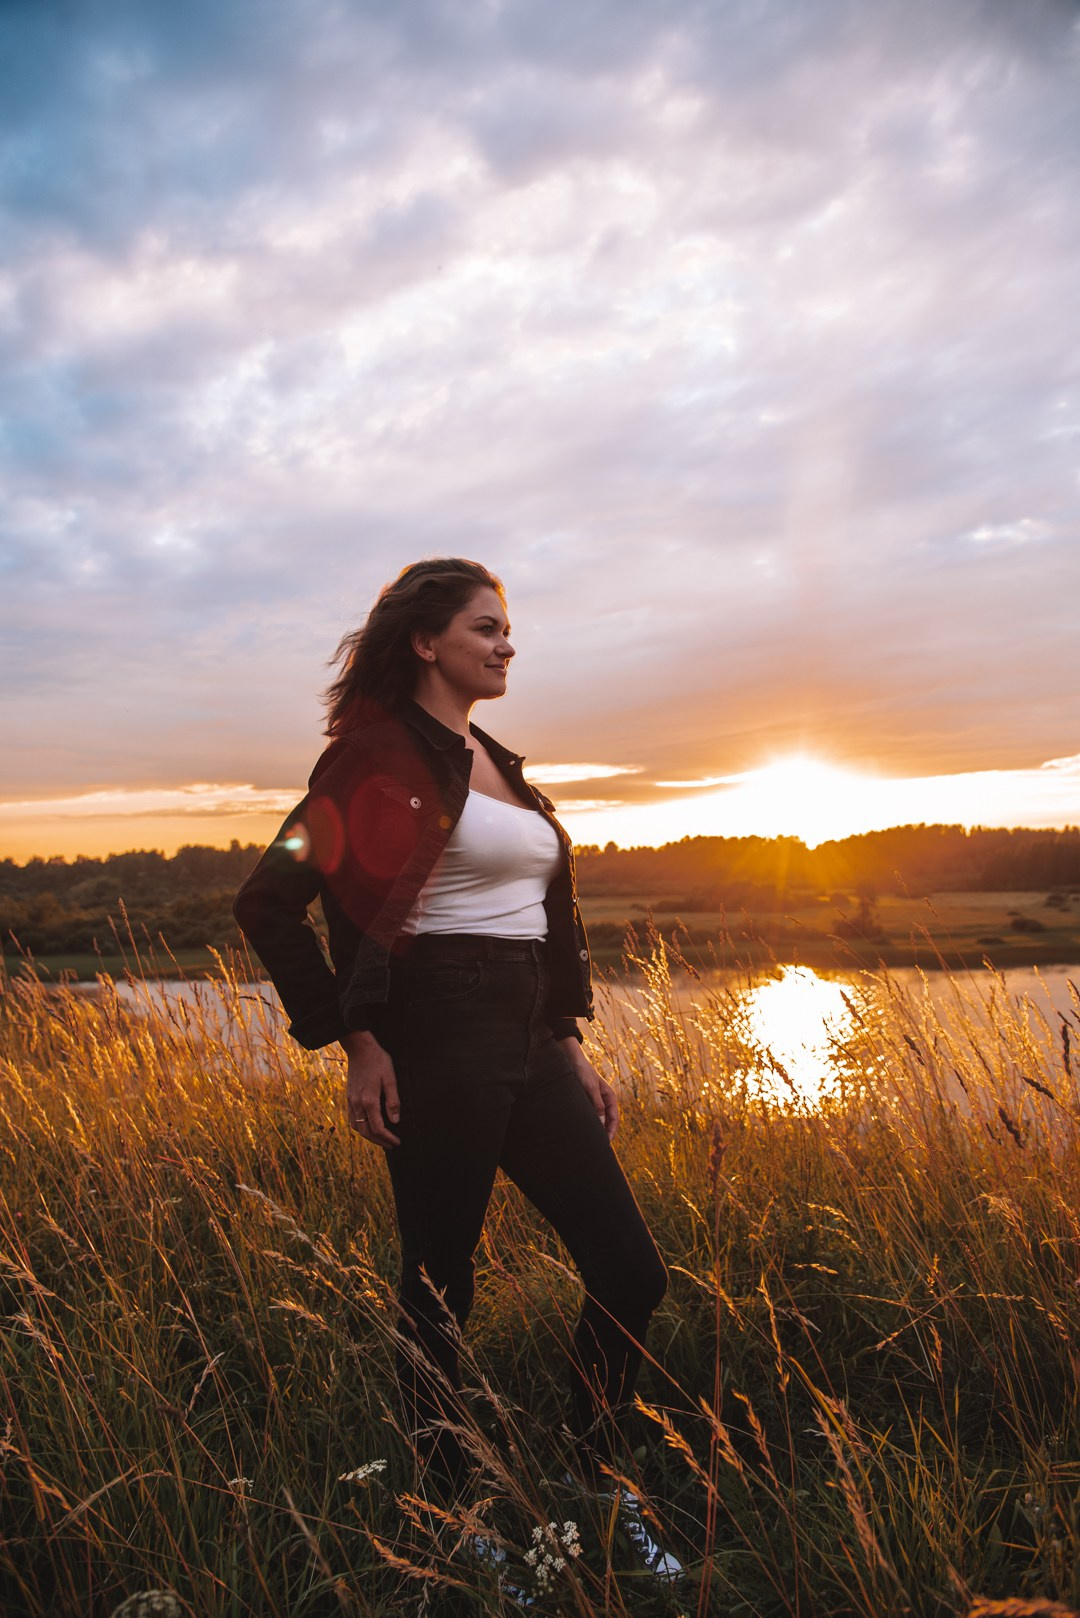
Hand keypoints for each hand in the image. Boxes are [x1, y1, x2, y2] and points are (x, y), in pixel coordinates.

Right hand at [343, 1029, 400, 1147]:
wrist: (359, 1048)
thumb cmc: (378, 1061)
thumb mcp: (390, 1078)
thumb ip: (393, 1100)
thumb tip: (395, 1120)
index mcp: (369, 1100)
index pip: (378, 1127)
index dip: (388, 1137)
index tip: (397, 1142)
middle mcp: (357, 1103)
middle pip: (366, 1131)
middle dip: (379, 1141)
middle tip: (391, 1145)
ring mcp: (351, 1101)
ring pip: (357, 1127)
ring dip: (369, 1136)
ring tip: (381, 1139)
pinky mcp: (348, 1097)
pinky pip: (352, 1119)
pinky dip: (360, 1127)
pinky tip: (368, 1126)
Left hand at [559, 1038, 618, 1140]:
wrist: (570, 1059)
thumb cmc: (582, 1072)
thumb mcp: (590, 1088)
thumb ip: (596, 1105)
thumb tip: (601, 1123)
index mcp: (609, 1097)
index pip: (614, 1118)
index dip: (611, 1132)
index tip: (606, 1143)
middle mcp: (603, 1100)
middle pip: (607, 1121)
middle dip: (604, 1134)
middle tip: (598, 1148)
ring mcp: (594, 1101)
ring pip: (598, 1119)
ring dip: (595, 1129)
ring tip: (589, 1143)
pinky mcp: (585, 1101)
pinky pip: (588, 1115)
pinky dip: (587, 1123)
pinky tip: (580, 1131)